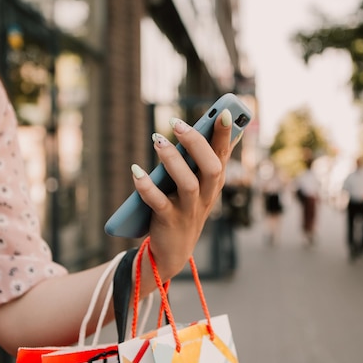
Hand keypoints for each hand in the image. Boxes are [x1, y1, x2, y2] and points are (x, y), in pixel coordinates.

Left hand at [132, 109, 233, 294]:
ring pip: (189, 184)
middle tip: (177, 123)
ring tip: (157, 140)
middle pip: (212, 168)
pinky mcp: (169, 221)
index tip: (224, 112)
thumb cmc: (184, 208)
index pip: (223, 154)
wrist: (173, 250)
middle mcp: (207, 196)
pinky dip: (147, 187)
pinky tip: (136, 171)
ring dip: (173, 161)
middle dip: (197, 144)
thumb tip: (211, 128)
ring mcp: (189, 210)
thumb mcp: (199, 184)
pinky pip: (159, 203)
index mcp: (214, 183)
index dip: (226, 134)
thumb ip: (203, 159)